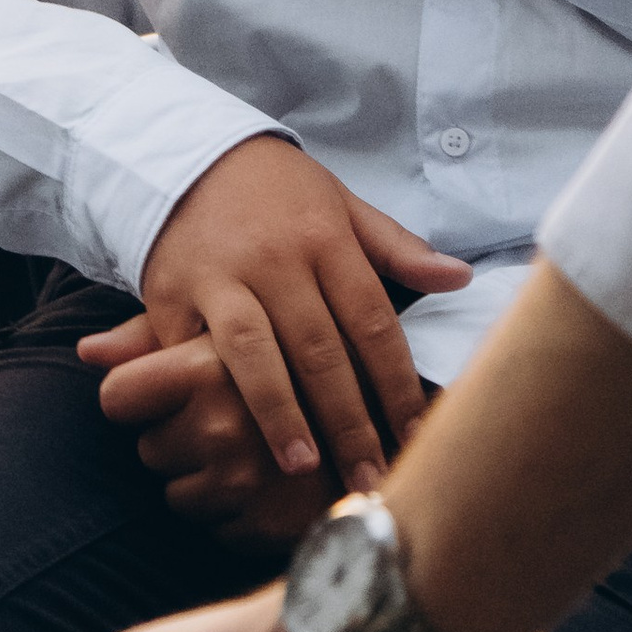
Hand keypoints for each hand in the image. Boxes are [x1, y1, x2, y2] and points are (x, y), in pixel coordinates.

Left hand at [80, 319, 403, 543]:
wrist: (391, 419)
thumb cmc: (297, 363)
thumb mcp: (230, 331)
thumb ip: (152, 337)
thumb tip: (84, 350)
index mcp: (211, 357)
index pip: (119, 394)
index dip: (135, 398)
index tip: (158, 396)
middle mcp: (224, 415)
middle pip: (147, 445)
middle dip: (177, 438)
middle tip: (225, 420)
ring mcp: (247, 474)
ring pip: (176, 491)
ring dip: (204, 478)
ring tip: (251, 450)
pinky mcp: (267, 520)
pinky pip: (212, 526)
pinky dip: (233, 512)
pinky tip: (267, 484)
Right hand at [138, 138, 465, 490]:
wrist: (182, 151)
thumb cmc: (273, 190)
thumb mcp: (339, 203)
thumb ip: (397, 248)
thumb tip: (460, 278)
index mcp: (325, 237)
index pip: (373, 322)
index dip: (398, 385)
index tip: (417, 437)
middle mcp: (276, 257)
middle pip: (320, 349)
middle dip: (348, 422)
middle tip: (369, 480)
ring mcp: (221, 276)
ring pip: (255, 353)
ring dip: (280, 414)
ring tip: (302, 467)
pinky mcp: (171, 293)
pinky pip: (191, 352)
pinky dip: (210, 395)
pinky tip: (228, 433)